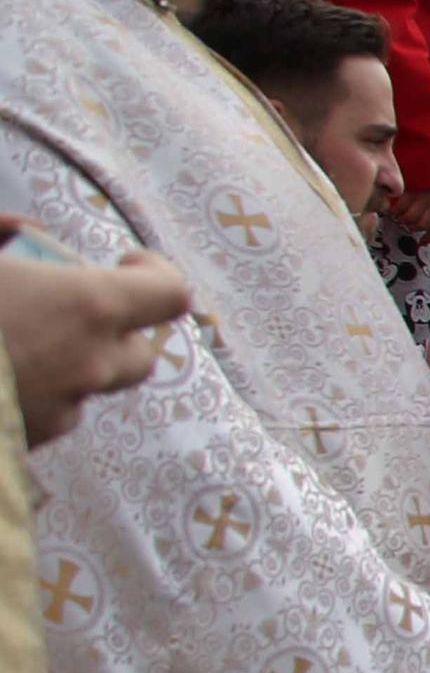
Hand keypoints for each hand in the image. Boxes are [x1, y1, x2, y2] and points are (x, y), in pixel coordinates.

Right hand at [0, 248, 188, 443]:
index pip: (170, 294)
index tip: (125, 264)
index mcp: (89, 307)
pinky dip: (31, 397)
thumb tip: (25, 228)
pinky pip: (49, 417)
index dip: (155, 275)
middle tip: (66, 314)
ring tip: (12, 346)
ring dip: (68, 367)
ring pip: (89, 389)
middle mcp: (93, 365)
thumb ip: (2, 231)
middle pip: (139, 353)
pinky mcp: (32, 445)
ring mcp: (64, 412)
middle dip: (114, 332)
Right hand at [382, 180, 429, 238]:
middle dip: (414, 227)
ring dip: (403, 219)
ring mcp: (423, 197)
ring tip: (400, 216)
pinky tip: (393, 208)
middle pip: (423, 224)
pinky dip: (395, 210)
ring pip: (410, 218)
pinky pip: (400, 207)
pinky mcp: (410, 191)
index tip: (425, 240)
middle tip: (408, 223)